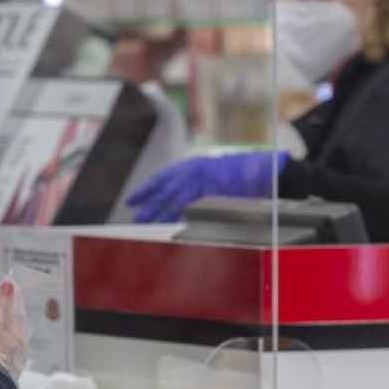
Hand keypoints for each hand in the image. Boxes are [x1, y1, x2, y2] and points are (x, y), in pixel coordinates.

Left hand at [124, 151, 287, 222]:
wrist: (258, 168)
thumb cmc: (236, 173)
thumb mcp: (209, 173)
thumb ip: (193, 185)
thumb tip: (176, 201)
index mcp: (190, 165)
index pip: (161, 177)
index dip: (145, 189)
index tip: (131, 200)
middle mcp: (192, 169)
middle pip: (164, 189)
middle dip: (148, 204)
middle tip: (135, 217)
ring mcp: (201, 178)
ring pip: (174, 198)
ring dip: (159, 212)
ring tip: (146, 223)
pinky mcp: (210, 189)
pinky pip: (191, 203)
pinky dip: (180, 213)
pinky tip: (170, 223)